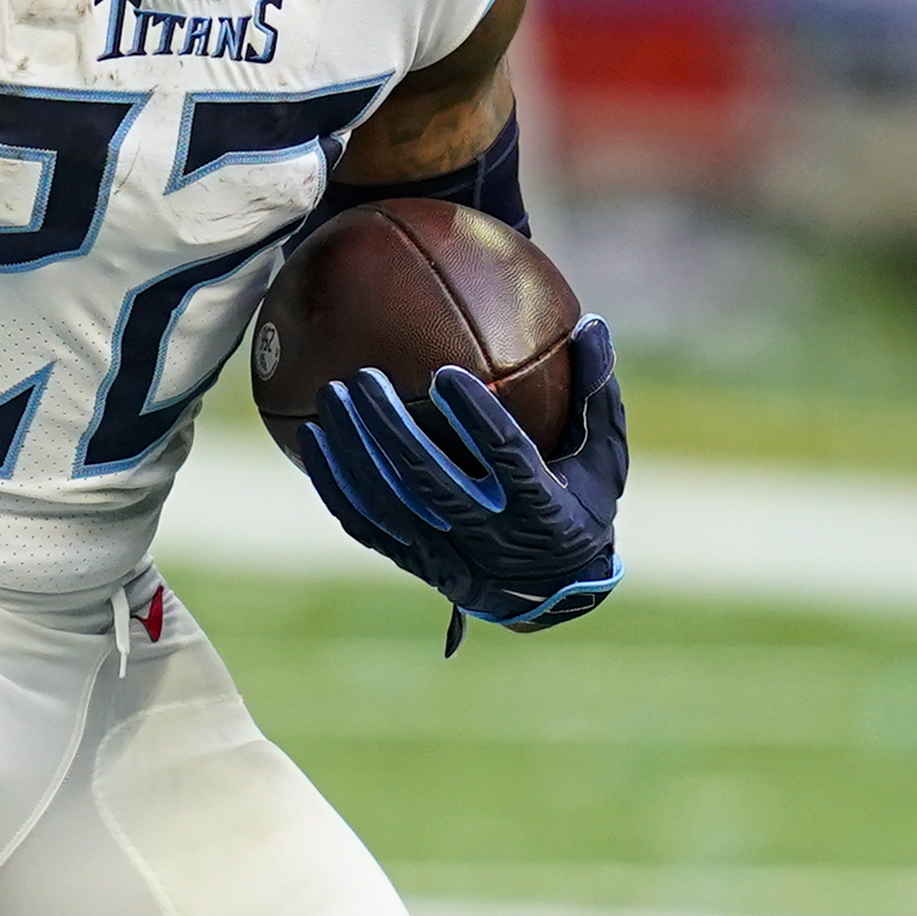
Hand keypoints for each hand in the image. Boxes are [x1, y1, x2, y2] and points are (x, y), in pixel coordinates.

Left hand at [298, 315, 626, 635]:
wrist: (553, 592)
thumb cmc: (582, 504)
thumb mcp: (605, 459)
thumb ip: (596, 395)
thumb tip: (591, 324)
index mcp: (541, 508)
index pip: (505, 458)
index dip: (475, 420)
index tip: (445, 375)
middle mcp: (491, 536)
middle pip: (431, 480)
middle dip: (391, 429)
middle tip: (364, 377)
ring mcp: (448, 554)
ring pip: (391, 503)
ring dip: (355, 450)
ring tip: (330, 395)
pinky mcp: (416, 562)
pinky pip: (366, 525)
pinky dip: (336, 484)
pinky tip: (311, 439)